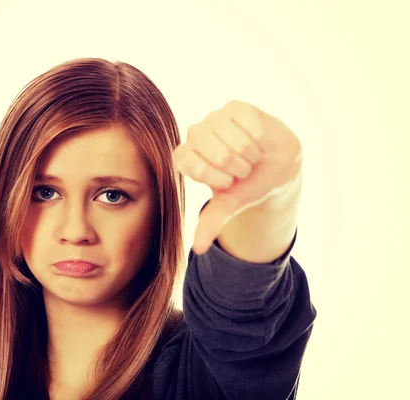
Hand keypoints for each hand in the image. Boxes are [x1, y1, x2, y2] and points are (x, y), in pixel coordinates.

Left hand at [172, 100, 301, 254]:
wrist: (274, 167)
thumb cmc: (245, 185)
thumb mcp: (229, 204)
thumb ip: (211, 222)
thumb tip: (198, 248)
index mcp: (186, 157)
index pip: (193, 165)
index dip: (218, 177)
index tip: (229, 182)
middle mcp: (195, 135)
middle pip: (214, 151)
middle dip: (236, 167)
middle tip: (242, 169)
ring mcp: (214, 118)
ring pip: (233, 138)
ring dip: (248, 153)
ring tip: (250, 157)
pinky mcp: (235, 107)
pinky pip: (248, 124)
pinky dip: (258, 138)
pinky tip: (258, 141)